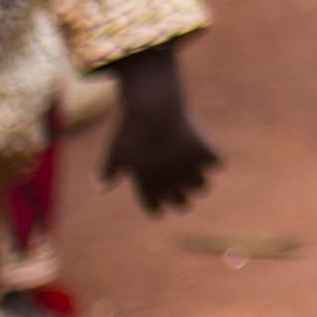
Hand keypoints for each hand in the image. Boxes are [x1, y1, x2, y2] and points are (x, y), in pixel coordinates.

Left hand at [100, 50, 219, 215]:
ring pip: (202, 187)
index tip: (161, 196)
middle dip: (182, 197)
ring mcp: (188, 168)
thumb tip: (100, 188)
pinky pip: (217, 162)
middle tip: (182, 185)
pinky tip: (206, 151)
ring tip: (195, 169)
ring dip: (199, 180)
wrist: (152, 106)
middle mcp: (170, 182)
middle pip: (183, 204)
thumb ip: (107, 172)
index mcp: (146, 185)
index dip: (158, 203)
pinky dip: (214, 157)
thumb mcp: (115, 151)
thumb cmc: (131, 128)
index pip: (155, 209)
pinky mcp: (204, 152)